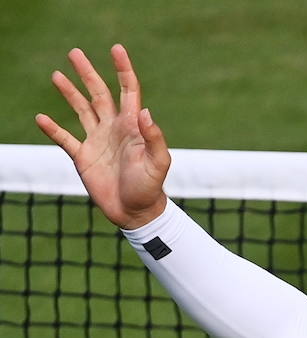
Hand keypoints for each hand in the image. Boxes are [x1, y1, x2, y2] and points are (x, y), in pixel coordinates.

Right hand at [35, 45, 170, 229]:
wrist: (136, 212)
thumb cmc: (151, 188)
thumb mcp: (158, 163)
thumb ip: (153, 137)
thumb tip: (144, 111)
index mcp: (132, 126)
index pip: (128, 91)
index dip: (123, 70)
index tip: (116, 49)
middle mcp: (114, 129)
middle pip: (99, 93)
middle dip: (88, 73)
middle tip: (75, 52)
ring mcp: (97, 141)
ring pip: (81, 110)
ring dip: (69, 92)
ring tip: (57, 74)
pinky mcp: (84, 157)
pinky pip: (64, 139)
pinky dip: (52, 129)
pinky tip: (41, 117)